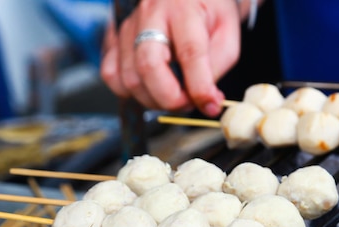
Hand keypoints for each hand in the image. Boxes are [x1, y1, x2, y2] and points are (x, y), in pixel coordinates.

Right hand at [100, 0, 240, 116]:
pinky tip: (149, 86)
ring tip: (173, 94)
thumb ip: (219, 67)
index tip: (210, 105)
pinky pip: (111, 75)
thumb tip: (208, 103)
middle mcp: (150, 14)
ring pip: (129, 78)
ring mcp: (127, 27)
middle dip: (170, 98)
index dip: (199, 87)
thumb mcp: (227, 33)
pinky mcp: (113, 38)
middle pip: (148, 66)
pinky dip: (130, 92)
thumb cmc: (207, 11)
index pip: (189, 53)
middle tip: (187, 102)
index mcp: (183, 8)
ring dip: (153, 99)